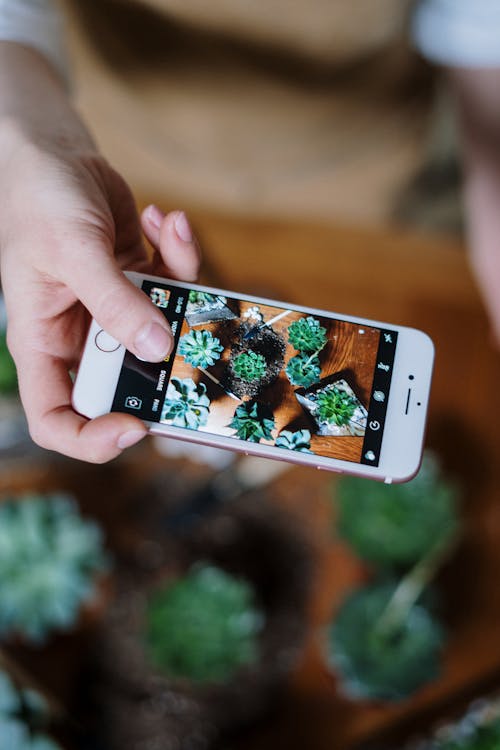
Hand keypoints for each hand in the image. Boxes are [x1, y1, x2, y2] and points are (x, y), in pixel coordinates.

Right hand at [0, 129, 199, 461]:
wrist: (53, 153)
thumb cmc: (39, 198)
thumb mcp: (72, 250)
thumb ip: (115, 301)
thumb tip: (158, 349)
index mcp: (45, 342)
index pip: (56, 417)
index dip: (92, 438)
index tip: (135, 426)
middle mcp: (81, 334)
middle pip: (126, 380)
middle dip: (164, 359)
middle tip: (189, 334)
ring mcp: (114, 311)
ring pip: (163, 330)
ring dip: (179, 286)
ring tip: (168, 232)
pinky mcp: (139, 284)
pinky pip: (174, 288)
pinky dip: (179, 255)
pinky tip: (165, 220)